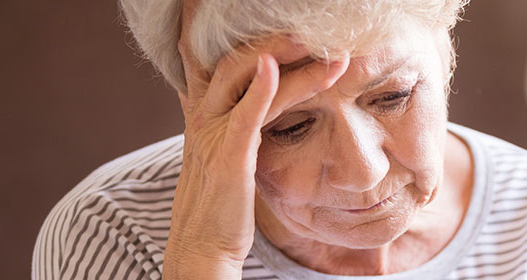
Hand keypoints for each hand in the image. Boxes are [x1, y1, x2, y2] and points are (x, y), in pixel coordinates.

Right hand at [163, 35, 348, 278]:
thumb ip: (235, 125)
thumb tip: (255, 103)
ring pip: (244, 80)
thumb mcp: (222, 156)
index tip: (277, 27)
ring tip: (323, 47)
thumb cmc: (220, 206)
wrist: (202, 249)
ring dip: (284, 57)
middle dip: (274, 41)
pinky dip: (261, 89)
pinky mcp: (228, 161)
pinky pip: (245, 117)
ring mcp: (212, 137)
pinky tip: (276, 70)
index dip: (242, 40)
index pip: (217, 62)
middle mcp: (203, 119)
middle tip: (314, 31)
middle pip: (232, 61)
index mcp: (204, 116)